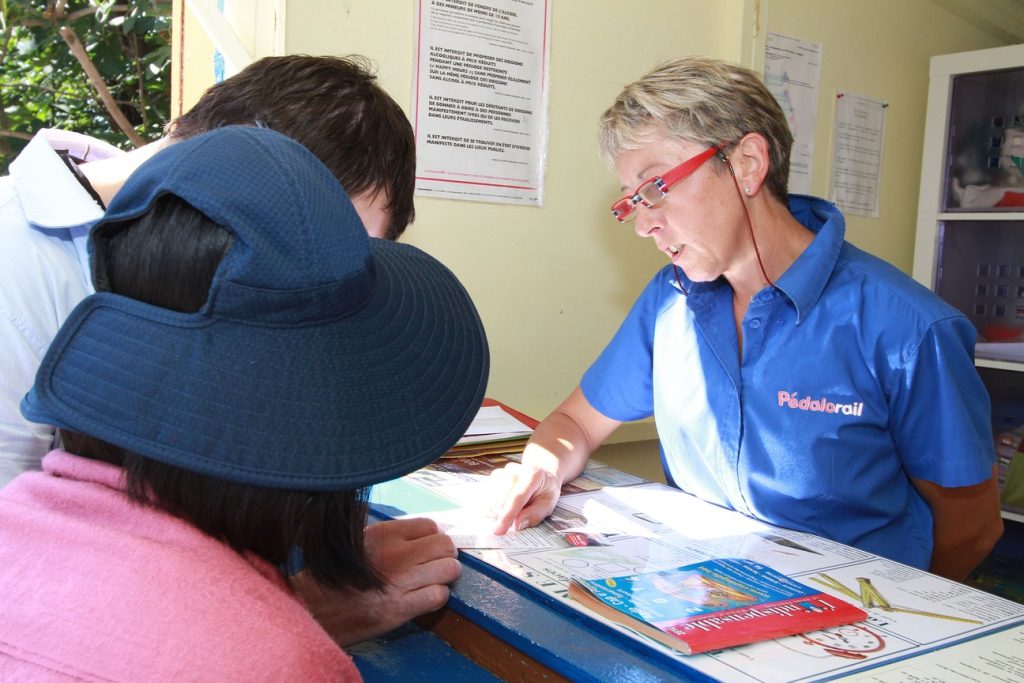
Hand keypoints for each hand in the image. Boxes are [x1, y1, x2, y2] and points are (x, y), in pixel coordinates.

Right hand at [292, 517, 459, 645]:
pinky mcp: (400, 609)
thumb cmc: (335, 575)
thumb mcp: (360, 542)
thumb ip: (390, 538)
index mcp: (384, 534)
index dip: (432, 539)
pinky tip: (422, 599)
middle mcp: (396, 554)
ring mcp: (400, 581)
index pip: (430, 526)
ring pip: (449, 569)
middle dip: (444, 556)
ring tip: (429, 582)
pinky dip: (435, 598)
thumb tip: (423, 535)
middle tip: (434, 566)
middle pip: (446, 546)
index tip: (427, 549)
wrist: (312, 609)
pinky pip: (438, 596)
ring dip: (443, 577)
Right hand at [489, 459, 561, 534]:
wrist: (542, 474)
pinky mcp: (493, 476)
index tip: (499, 531)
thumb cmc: (546, 490)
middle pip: (501, 499)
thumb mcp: (548, 504)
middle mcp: (514, 470)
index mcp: (532, 475)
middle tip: (516, 518)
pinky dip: (492, 506)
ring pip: (491, 499)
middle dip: (504, 516)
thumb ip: (534, 514)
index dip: (507, 515)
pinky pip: (486, 496)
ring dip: (498, 511)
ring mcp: (502, 472)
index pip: (517, 497)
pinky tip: (504, 505)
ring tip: (514, 509)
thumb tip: (516, 525)